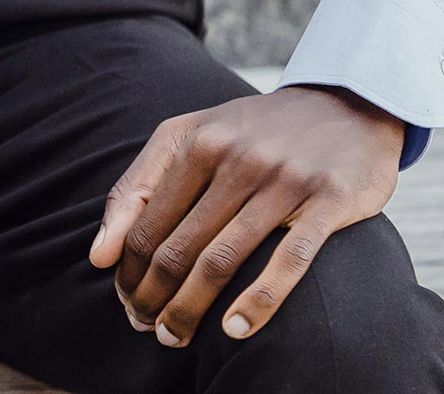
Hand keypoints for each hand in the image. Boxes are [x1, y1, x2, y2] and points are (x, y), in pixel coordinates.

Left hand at [90, 85, 403, 347]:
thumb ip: (140, 186)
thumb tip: (98, 255)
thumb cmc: (253, 131)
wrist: (345, 104)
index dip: (128, 269)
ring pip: (222, 259)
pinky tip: (234, 331)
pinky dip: (258, 301)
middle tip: (145, 329)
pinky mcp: (328, 201)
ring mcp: (283, 180)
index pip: (144, 221)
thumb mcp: (190, 137)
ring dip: (190, 308)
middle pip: (178, 246)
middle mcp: (235, 159)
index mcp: (196, 143)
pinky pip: (288, 260)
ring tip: (174, 337)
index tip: (123, 300)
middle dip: (152, 296)